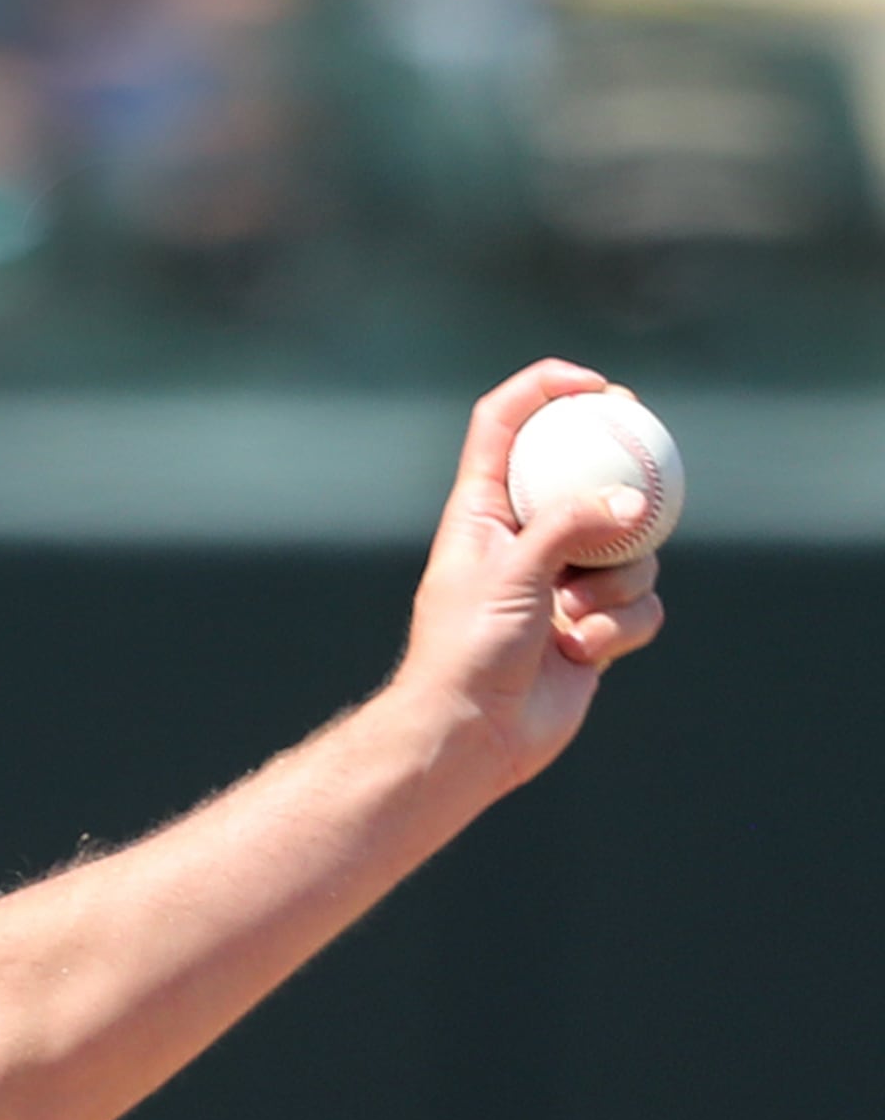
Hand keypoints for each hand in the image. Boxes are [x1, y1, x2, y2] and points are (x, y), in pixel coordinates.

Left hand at [396, 361, 672, 793]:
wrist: (471, 735)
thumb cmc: (467, 651)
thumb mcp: (512, 573)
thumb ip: (570, 527)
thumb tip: (635, 502)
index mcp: (483, 511)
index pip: (504, 427)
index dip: (544, 391)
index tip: (594, 385)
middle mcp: (524, 539)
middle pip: (584, 473)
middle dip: (623, 471)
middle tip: (651, 462)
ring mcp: (562, 581)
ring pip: (630, 548)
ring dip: (617, 582)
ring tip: (575, 615)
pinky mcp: (593, 624)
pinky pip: (640, 605)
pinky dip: (621, 626)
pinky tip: (585, 653)